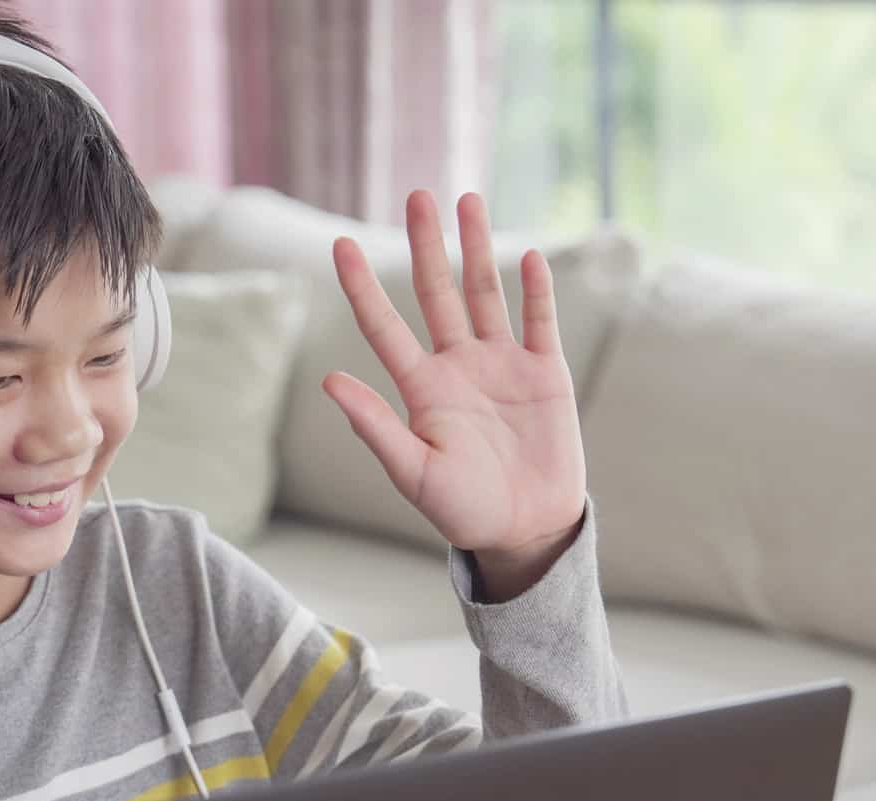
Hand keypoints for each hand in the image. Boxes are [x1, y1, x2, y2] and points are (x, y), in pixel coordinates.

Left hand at [326, 190, 586, 596]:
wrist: (526, 530)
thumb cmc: (463, 510)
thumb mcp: (413, 473)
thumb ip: (376, 426)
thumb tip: (330, 380)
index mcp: (422, 388)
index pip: (384, 325)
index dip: (362, 286)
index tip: (341, 244)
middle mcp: (458, 366)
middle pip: (437, 292)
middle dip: (427, 244)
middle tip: (417, 196)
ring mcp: (502, 365)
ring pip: (486, 293)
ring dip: (477, 248)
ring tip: (467, 200)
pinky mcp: (545, 374)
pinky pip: (539, 321)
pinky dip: (535, 289)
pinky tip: (528, 257)